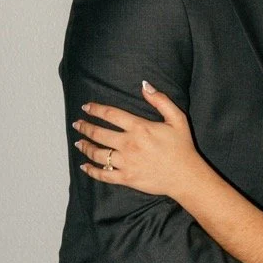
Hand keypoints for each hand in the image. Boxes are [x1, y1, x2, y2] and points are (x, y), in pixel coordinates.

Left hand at [73, 82, 199, 198]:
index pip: (111, 115)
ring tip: (78, 143)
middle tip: (77, 124)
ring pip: (97, 154)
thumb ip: (161, 100)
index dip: (96, 109)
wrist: (185, 176)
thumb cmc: (182, 147)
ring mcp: (126, 162)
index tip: (86, 107)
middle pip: (99, 133)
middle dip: (85, 127)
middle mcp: (129, 144)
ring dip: (85, 147)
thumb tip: (145, 85)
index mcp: (139, 128)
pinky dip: (91, 171)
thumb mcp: (177, 119)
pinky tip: (84, 166)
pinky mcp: (126, 178)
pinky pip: (103, 174)